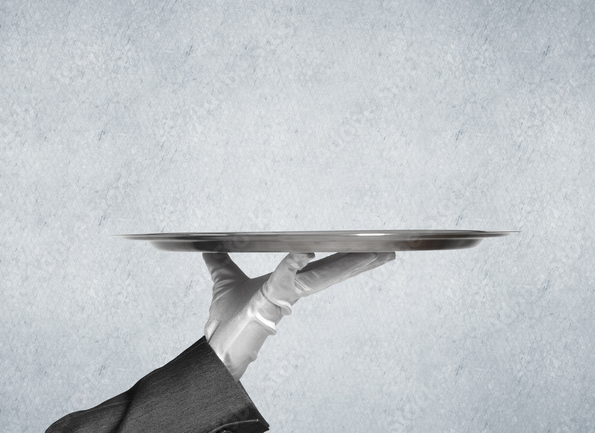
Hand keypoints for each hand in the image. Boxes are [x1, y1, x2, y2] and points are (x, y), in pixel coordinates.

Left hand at [202, 252, 395, 378]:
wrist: (216, 345)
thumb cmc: (225, 320)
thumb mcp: (224, 280)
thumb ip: (220, 263)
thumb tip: (208, 248)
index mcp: (288, 284)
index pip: (322, 267)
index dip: (343, 258)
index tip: (364, 249)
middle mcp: (293, 290)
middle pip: (332, 272)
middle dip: (360, 263)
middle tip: (386, 252)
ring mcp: (286, 296)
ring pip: (322, 276)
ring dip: (348, 265)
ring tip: (374, 254)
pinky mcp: (271, 299)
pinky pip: (285, 276)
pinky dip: (294, 263)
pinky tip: (305, 251)